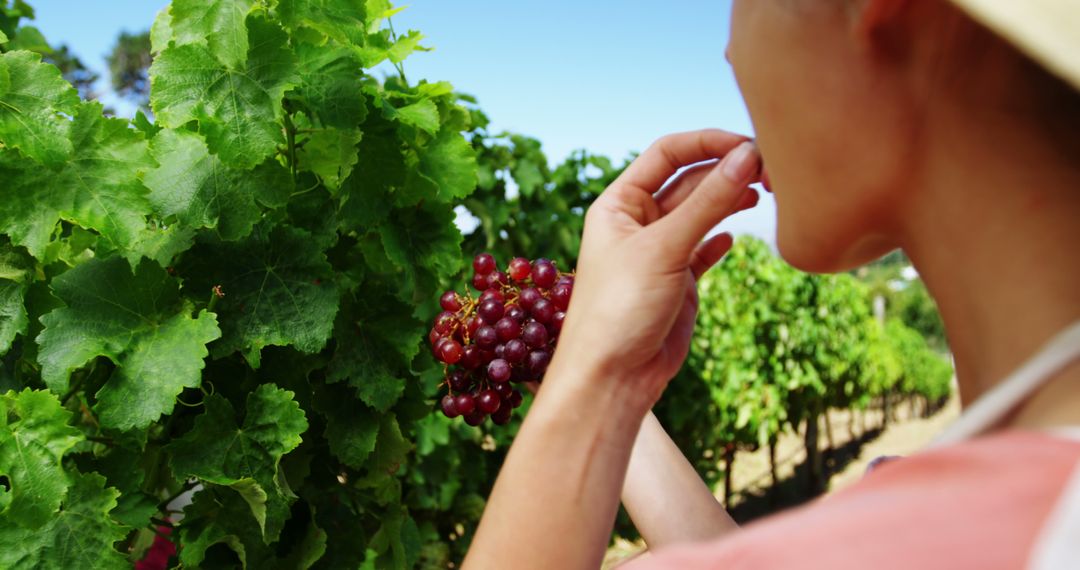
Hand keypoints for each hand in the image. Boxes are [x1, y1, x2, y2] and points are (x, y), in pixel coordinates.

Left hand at [548, 130, 761, 411]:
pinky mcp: (677, 282)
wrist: (612, 378)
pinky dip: (721, 239)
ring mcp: (659, 252)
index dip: (707, 143)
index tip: (749, 145)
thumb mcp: (665, 248)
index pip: (667, 153)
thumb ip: (709, 202)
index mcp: (619, 203)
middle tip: (772, 170)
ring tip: (766, 193)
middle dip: (727, 171)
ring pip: (701, 212)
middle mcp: (637, 222)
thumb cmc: (620, 308)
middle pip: (689, 180)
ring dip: (731, 200)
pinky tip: (735, 238)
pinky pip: (703, 249)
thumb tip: (748, 157)